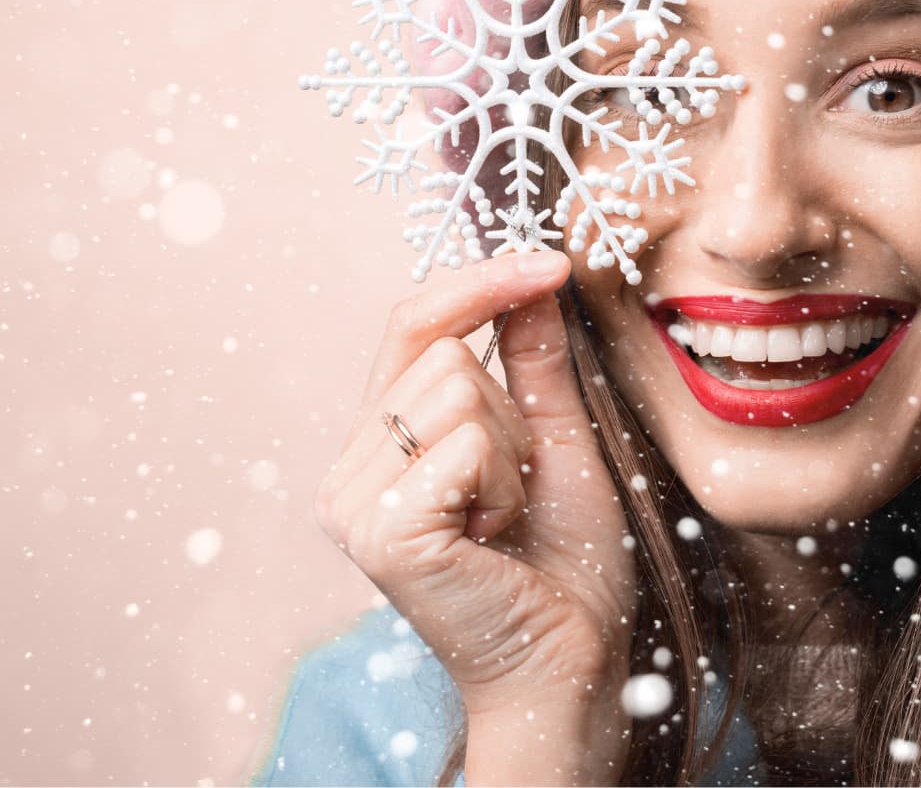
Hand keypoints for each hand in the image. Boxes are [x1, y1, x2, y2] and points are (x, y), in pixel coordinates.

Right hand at [314, 251, 636, 772]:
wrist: (571, 660)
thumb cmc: (565, 564)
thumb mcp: (555, 440)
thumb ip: (533, 362)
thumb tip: (533, 275)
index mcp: (381, 442)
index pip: (410, 324)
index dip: (478, 281)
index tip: (552, 260)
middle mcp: (349, 468)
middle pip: (440, 353)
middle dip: (510, 411)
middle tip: (517, 489)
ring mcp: (353, 501)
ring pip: (453, 388)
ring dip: (513, 452)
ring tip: (505, 517)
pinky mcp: (378, 530)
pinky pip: (463, 442)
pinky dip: (505, 483)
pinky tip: (494, 538)